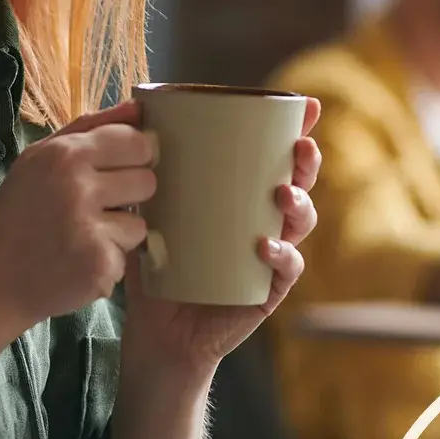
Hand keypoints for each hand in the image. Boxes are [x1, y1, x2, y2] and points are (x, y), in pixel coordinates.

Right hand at [0, 100, 155, 344]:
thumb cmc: (15, 217)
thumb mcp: (38, 160)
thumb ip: (89, 128)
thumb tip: (138, 107)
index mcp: (65, 153)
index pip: (136, 141)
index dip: (132, 160)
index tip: (114, 173)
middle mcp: (78, 185)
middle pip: (147, 179)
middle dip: (129, 196)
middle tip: (95, 210)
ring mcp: (90, 226)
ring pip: (141, 221)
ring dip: (119, 233)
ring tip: (82, 238)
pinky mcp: (99, 264)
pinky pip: (129, 255)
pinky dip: (108, 262)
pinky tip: (78, 263)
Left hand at [120, 98, 322, 379]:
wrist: (157, 333)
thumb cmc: (159, 267)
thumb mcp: (151, 215)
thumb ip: (146, 177)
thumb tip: (131, 123)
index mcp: (245, 199)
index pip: (277, 159)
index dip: (298, 131)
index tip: (308, 105)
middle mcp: (265, 223)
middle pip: (301, 184)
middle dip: (307, 162)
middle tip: (302, 146)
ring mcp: (271, 257)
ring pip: (301, 224)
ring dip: (300, 205)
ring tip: (283, 194)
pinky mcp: (267, 291)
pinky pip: (287, 270)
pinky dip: (282, 256)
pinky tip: (266, 247)